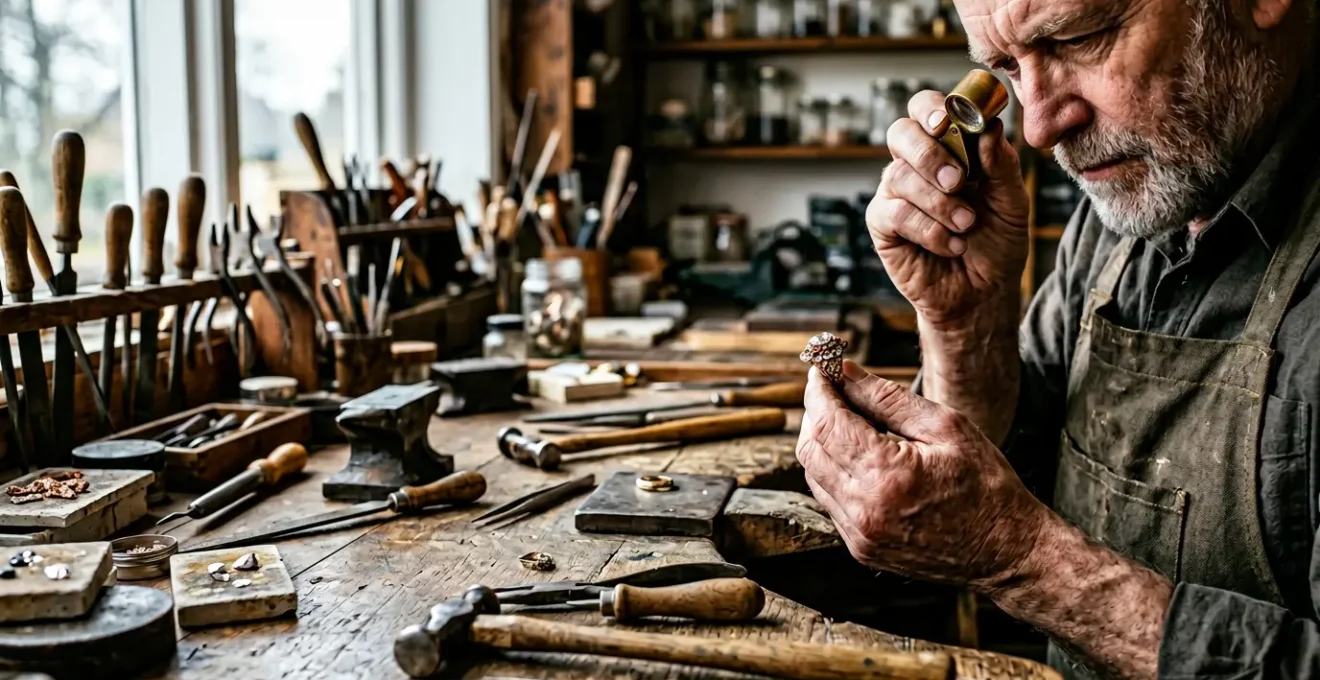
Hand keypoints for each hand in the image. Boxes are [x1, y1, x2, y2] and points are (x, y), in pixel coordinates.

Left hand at [796, 362, 1045, 588]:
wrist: (1006, 551)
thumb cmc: (986, 485)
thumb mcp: (945, 426)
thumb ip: (887, 398)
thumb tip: (845, 372)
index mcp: (886, 476)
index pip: (828, 423)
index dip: (819, 391)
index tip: (821, 369)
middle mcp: (864, 510)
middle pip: (810, 449)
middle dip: (815, 413)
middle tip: (833, 390)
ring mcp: (859, 534)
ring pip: (814, 475)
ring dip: (822, 442)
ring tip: (848, 419)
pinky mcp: (860, 548)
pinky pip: (829, 501)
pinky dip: (833, 472)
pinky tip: (857, 456)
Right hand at [867, 90, 1030, 326]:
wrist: (983, 293)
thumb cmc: (996, 243)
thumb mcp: (1012, 202)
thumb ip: (1002, 166)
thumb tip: (988, 130)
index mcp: (947, 148)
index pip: (926, 109)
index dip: (931, 108)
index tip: (948, 122)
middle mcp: (915, 165)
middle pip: (900, 133)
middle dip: (929, 153)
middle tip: (958, 180)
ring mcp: (895, 194)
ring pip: (900, 176)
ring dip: (939, 203)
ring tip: (966, 225)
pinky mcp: (882, 225)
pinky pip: (895, 213)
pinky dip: (928, 230)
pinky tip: (950, 244)